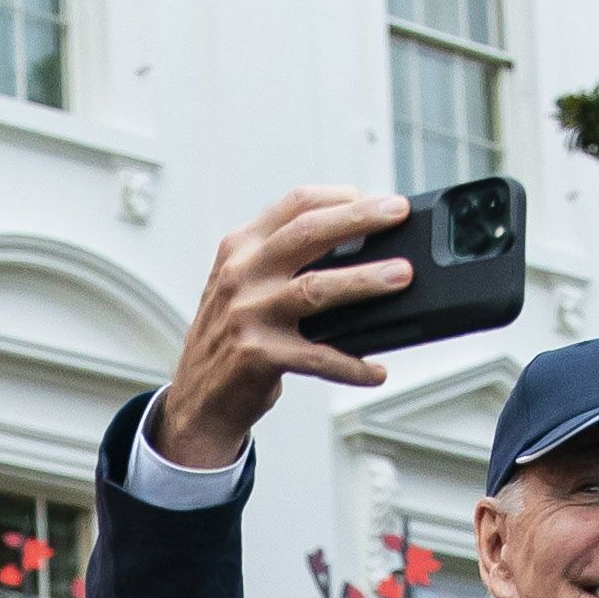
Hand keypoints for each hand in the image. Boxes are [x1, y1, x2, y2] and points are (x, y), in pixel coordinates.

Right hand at [149, 186, 410, 472]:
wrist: (197, 400)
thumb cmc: (231, 338)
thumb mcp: (243, 286)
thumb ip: (283, 261)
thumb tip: (357, 246)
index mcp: (240, 248)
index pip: (294, 205)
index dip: (339, 197)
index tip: (375, 200)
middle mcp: (241, 275)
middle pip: (309, 233)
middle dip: (360, 219)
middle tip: (398, 213)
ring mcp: (248, 315)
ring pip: (317, 288)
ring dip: (365, 280)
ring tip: (401, 275)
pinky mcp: (258, 356)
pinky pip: (317, 357)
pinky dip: (351, 365)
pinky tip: (375, 369)